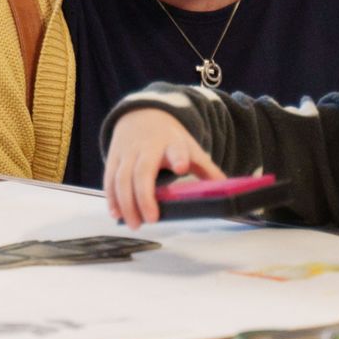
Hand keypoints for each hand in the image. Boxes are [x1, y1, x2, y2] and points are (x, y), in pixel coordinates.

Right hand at [103, 108, 226, 228]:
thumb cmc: (169, 139)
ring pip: (122, 178)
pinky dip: (112, 198)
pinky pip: (109, 180)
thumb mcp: (190, 148)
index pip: (176, 149)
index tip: (182, 167)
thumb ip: (206, 170)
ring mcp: (127, 152)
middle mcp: (146, 147)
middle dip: (145, 196)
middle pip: (142, 171)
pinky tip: (117, 214)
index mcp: (170, 143)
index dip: (178, 157)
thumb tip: (228, 192)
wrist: (143, 114)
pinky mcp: (114, 158)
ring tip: (134, 224)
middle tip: (152, 220)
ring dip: (126, 203)